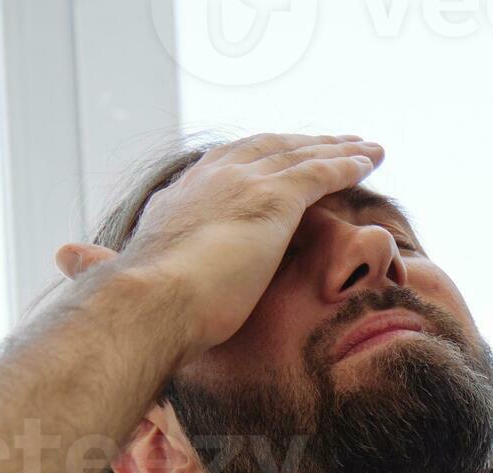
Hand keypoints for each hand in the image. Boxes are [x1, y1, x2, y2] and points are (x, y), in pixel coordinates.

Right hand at [52, 133, 385, 352]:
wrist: (150, 304)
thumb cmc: (147, 311)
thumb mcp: (151, 283)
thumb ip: (152, 273)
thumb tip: (124, 279)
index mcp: (180, 199)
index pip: (225, 166)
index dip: (257, 159)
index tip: (279, 158)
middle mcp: (210, 180)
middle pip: (266, 149)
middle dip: (301, 143)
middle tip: (333, 142)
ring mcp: (242, 185)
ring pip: (298, 154)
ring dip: (335, 148)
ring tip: (366, 148)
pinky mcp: (272, 199)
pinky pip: (319, 172)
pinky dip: (346, 164)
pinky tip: (369, 162)